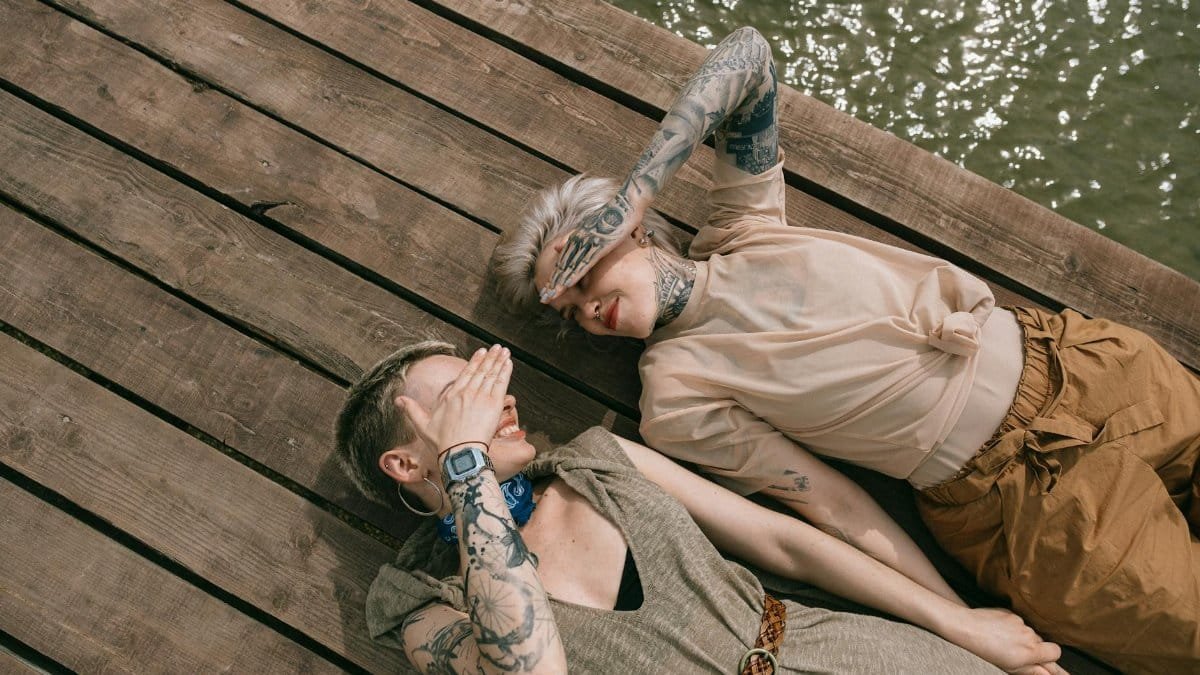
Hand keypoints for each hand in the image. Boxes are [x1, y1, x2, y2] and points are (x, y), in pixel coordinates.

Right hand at [396, 345, 511, 456]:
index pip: (466, 373)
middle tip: (497, 347)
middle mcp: (467, 392)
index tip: (481, 352)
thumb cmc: (443, 442)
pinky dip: (505, 372)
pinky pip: (501, 383)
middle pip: (480, 370)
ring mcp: (481, 397)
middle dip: (490, 357)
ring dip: (499, 361)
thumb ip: (411, 409)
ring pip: (492, 374)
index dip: (475, 361)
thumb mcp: (422, 424)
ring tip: (504, 351)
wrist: (459, 453)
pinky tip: (508, 363)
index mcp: (451, 395)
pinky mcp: (494, 404)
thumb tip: (398, 400)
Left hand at [540, 191, 639, 301]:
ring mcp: (587, 243)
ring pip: (570, 267)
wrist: (626, 203)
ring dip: (559, 282)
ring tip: (550, 295)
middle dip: (553, 283)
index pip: (564, 260)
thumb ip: (573, 236)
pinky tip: (566, 283)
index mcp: (578, 238)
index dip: (556, 276)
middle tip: (544, 297)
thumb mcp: (590, 225)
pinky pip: (583, 262)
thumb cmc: (613, 214)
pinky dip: (574, 274)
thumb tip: (555, 246)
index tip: (549, 288)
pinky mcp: (597, 245)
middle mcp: (579, 241)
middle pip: (563, 266)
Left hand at [945, 607, 1066, 674]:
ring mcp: (1020, 622)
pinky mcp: (1010, 613)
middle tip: (1018, 654)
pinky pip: (1017, 623)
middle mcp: (1029, 635)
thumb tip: (1049, 674)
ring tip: (1003, 643)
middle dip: (1034, 649)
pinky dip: (1011, 628)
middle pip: (1041, 643)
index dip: (1052, 658)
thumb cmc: (986, 650)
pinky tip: (998, 632)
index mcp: (1031, 651)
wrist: (967, 627)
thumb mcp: (1011, 667)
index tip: (1050, 662)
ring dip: (1021, 638)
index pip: (1055, 653)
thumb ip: (1033, 670)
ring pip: (1028, 632)